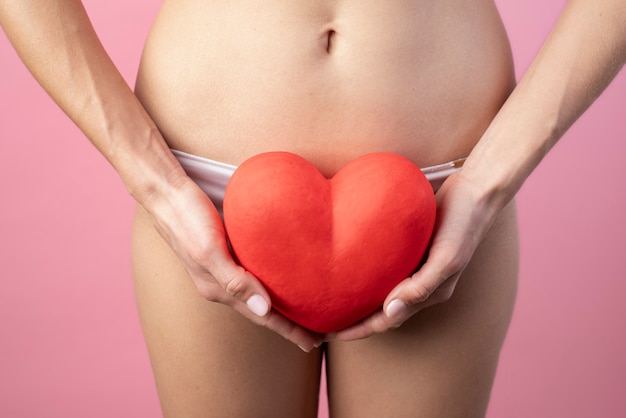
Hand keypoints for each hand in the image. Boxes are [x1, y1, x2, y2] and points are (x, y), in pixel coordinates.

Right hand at [143, 176, 322, 350]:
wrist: (165, 192)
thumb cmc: (186, 218)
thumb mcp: (208, 250)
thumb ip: (234, 281)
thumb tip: (264, 310)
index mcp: (218, 289)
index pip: (262, 317)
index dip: (288, 331)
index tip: (313, 344)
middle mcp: (222, 284)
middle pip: (262, 310)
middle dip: (290, 324)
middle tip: (318, 334)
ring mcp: (223, 270)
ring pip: (258, 294)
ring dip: (282, 306)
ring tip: (305, 312)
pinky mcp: (226, 252)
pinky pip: (253, 275)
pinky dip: (271, 283)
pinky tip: (282, 278)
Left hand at [328, 170, 502, 340]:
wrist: (475, 191)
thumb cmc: (464, 225)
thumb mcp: (447, 258)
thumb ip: (421, 287)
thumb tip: (389, 312)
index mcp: (427, 294)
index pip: (385, 321)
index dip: (357, 330)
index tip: (328, 334)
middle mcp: (418, 284)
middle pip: (378, 310)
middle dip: (351, 318)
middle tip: (320, 318)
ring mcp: (413, 266)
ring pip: (378, 289)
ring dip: (356, 296)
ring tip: (328, 295)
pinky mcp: (408, 248)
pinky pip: (382, 265)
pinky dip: (364, 271)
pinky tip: (345, 263)